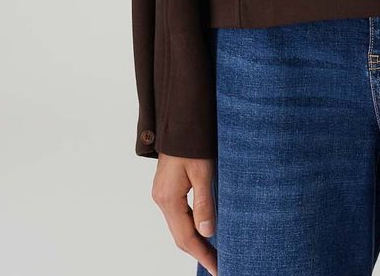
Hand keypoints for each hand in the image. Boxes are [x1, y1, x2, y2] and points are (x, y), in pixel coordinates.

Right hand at [151, 153, 217, 275]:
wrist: (180, 118)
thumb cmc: (192, 141)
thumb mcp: (203, 171)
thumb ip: (204, 203)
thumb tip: (207, 233)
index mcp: (168, 198)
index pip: (186, 237)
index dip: (202, 254)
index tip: (218, 267)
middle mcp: (161, 199)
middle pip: (179, 235)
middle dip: (199, 251)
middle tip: (218, 265)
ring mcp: (162, 194)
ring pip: (178, 226)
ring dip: (195, 240)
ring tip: (214, 253)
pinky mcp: (167, 188)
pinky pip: (178, 215)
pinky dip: (190, 227)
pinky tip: (202, 231)